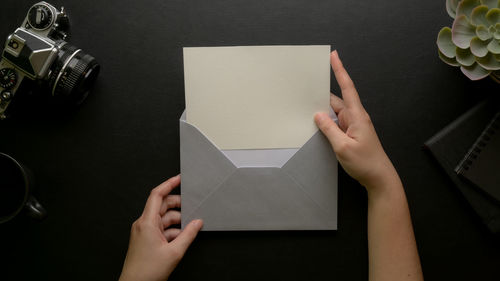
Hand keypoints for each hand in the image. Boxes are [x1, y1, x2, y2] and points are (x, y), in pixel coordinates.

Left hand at [119, 175, 202, 280]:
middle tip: (192, 208)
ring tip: (189, 228)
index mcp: (146, 222)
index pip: (157, 195)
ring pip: (163, 218)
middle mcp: (143, 224)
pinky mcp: (145, 239)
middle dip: (178, 206)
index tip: (179, 179)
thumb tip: (197, 223)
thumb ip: (188, 235)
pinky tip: (181, 237)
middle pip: (162, 206)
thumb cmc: (147, 272)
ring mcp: (143, 232)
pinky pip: (160, 228)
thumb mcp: (174, 252)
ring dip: (176, 221)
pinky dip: (172, 230)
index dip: (169, 184)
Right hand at [314, 51, 399, 193]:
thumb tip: (318, 115)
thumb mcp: (342, 146)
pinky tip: (317, 126)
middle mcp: (356, 117)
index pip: (347, 87)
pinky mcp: (351, 134)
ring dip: (323, 112)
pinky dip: (327, 122)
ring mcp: (353, 126)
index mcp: (357, 116)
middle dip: (322, 95)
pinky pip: (336, 123)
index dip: (340, 70)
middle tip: (306, 90)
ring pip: (335, 113)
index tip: (334, 56)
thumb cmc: (365, 163)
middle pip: (336, 100)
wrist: (379, 178)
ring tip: (306, 110)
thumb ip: (329, 129)